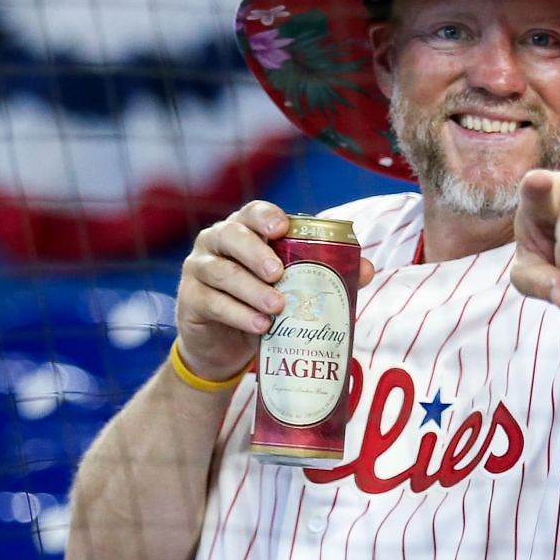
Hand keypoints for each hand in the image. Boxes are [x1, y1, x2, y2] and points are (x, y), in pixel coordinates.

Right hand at [175, 201, 375, 381]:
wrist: (225, 346)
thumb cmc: (264, 304)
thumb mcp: (294, 289)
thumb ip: (328, 275)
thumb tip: (368, 268)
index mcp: (245, 230)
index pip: (252, 212)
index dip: (265, 217)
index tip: (282, 229)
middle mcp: (217, 243)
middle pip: (231, 235)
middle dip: (256, 252)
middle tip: (279, 273)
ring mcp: (200, 270)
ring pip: (222, 272)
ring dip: (251, 290)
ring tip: (276, 308)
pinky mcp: (191, 300)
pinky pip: (212, 303)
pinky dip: (238, 315)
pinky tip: (260, 326)